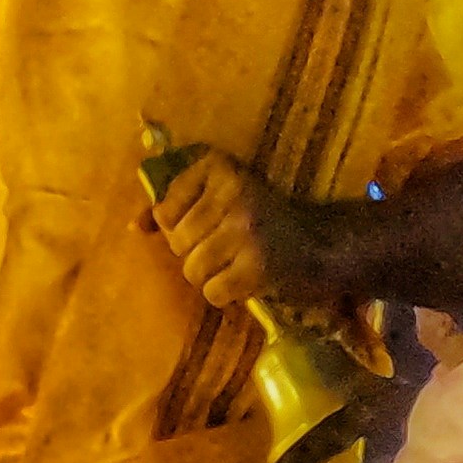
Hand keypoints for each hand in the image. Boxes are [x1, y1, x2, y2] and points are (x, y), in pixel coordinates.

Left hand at [148, 143, 330, 314]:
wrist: (327, 244)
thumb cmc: (265, 220)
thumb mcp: (221, 198)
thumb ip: (176, 206)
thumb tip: (136, 226)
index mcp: (220, 168)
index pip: (165, 211)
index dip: (182, 227)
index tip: (214, 223)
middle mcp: (233, 192)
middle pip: (178, 243)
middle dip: (198, 254)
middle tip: (230, 248)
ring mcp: (245, 229)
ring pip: (192, 269)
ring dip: (212, 276)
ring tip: (239, 263)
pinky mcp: (257, 265)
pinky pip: (213, 292)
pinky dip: (227, 294)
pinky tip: (249, 279)